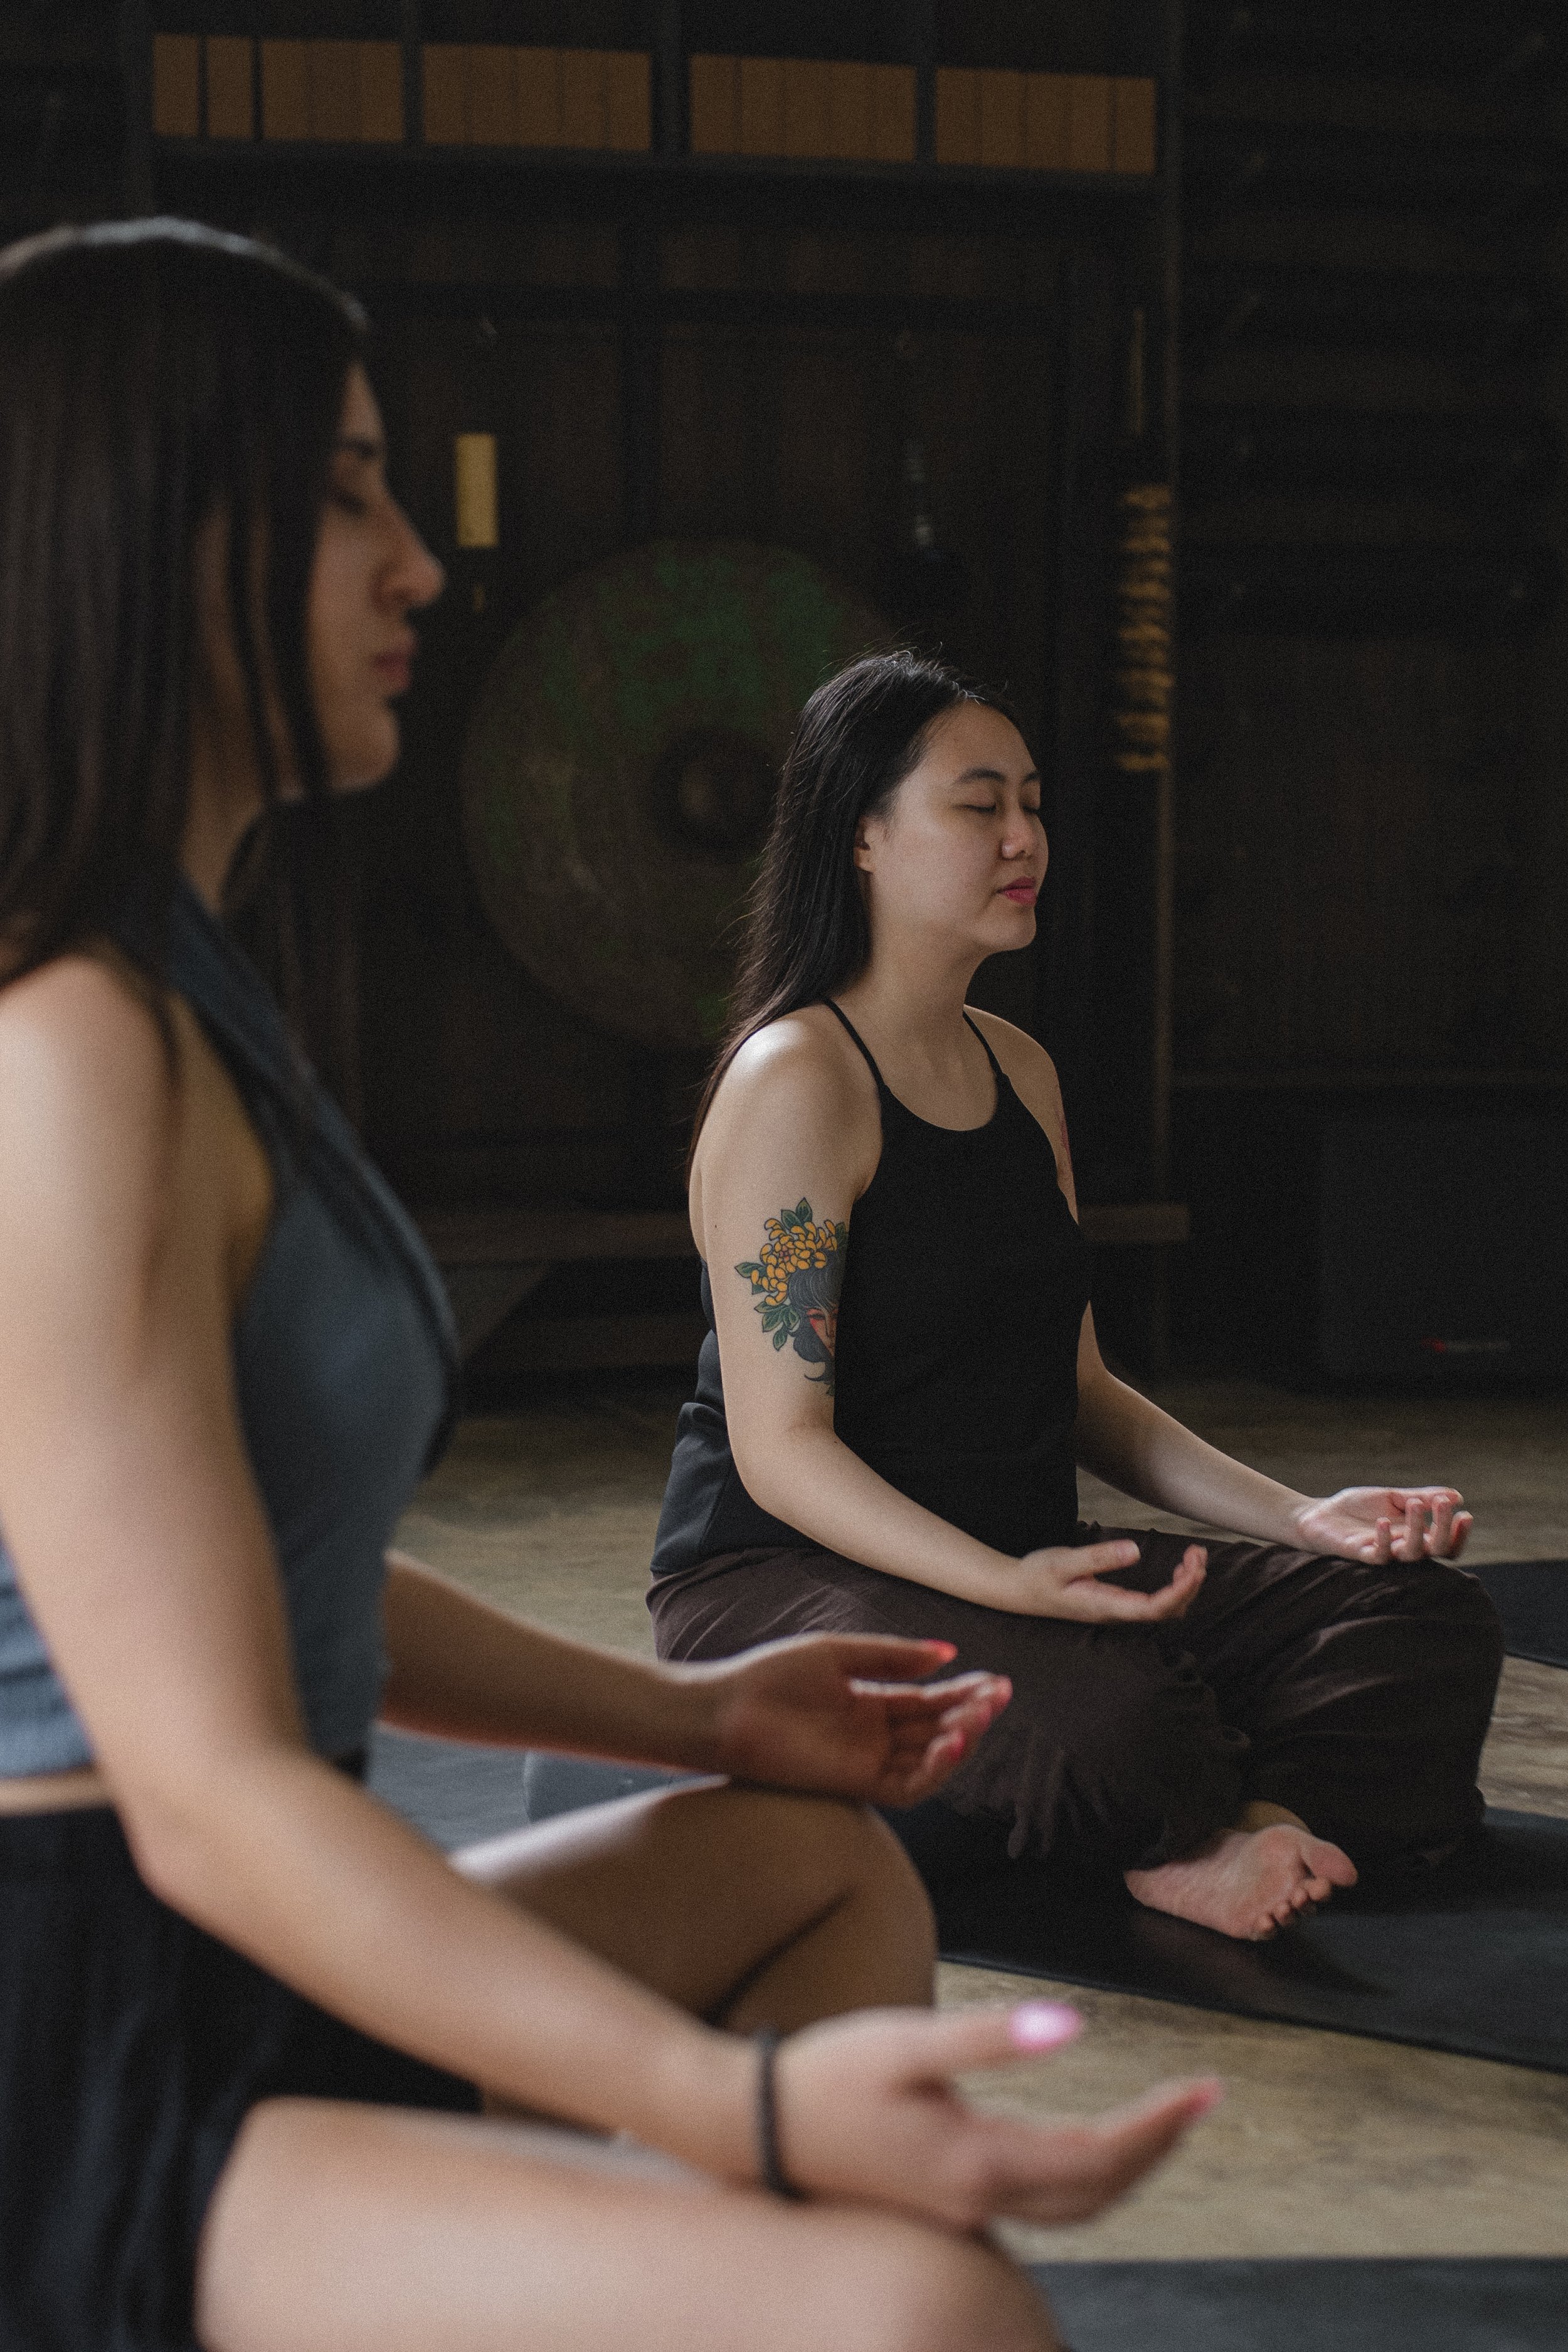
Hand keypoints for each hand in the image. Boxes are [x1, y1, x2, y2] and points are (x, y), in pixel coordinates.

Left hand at [690, 1634, 1011, 1805]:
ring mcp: (866, 1762)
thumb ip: (891, 1658)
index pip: (929, 1702)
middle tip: (998, 1695)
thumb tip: (948, 1654)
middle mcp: (873, 1737)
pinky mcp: (855, 1784)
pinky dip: (934, 1770)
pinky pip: (907, 1786)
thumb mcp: (838, 1656)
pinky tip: (951, 1744)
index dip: (962, 1692)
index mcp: (869, 1704)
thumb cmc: (771, 1678)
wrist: (724, 1711)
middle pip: (936, 1730)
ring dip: (959, 1741)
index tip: (994, 1679)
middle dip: (970, 1714)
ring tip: (979, 1716)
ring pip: (928, 1760)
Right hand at [773, 2001, 1219, 2229]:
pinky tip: (1090, 2149)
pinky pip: (1040, 2205)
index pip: (1099, 2155)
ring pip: (1072, 2207)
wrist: (753, 2128)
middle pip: (1099, 2190)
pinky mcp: (945, 2201)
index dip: (1160, 2125)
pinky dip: (1083, 2179)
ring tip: (1166, 2123)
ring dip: (1126, 2167)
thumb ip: (992, 2036)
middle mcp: (978, 2199)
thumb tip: (1076, 2026)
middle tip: (1205, 2099)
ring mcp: (961, 2209)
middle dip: (1158, 2145)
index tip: (1207, 2089)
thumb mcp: (908, 2040)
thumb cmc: (828, 2074)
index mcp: (977, 2161)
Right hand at [1005, 1537, 1206, 1622]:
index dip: (1180, 1590)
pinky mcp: (1115, 1604)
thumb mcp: (1064, 1561)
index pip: (1155, 1607)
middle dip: (1190, 1585)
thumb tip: (1135, 1550)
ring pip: (1164, 1610)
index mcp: (1105, 1606)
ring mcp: (1116, 1610)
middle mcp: (1115, 1613)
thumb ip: (1098, 1557)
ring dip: (1184, 1587)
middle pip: (1167, 1611)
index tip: (1194, 1566)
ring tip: (1193, 1557)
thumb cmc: (1037, 1575)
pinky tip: (1176, 1570)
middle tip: (1198, 1552)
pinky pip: (1154, 1604)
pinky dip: (1173, 1588)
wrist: (1017, 1590)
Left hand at [1292, 1486, 1471, 1564]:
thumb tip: (1456, 1495)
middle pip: (1435, 1550)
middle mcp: (1404, 1548)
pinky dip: (1384, 1540)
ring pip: (1411, 1554)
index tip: (1465, 1514)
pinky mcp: (1361, 1554)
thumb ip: (1421, 1497)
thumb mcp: (1392, 1497)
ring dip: (1416, 1528)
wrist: (1320, 1514)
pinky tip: (1383, 1522)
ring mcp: (1384, 1552)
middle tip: (1442, 1504)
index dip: (1458, 1534)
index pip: (1446, 1544)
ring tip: (1413, 1504)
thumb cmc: (1358, 1508)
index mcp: (1414, 1535)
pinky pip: (1379, 1555)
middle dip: (1443, 1528)